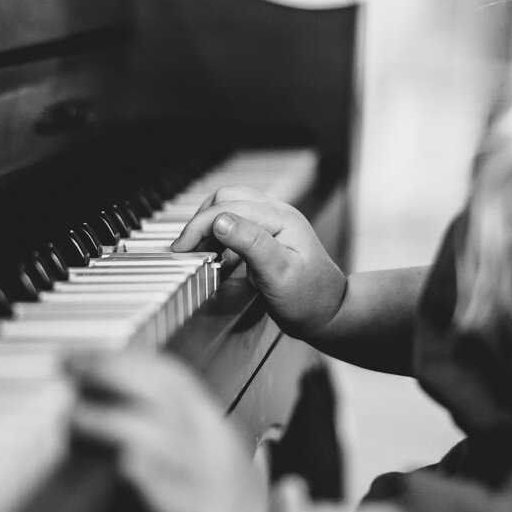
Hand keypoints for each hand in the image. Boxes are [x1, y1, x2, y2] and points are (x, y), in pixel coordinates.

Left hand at [66, 349, 268, 511]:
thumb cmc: (216, 511)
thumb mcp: (198, 456)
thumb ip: (160, 429)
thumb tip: (100, 405)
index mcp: (208, 424)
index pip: (168, 374)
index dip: (122, 358)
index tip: (81, 355)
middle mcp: (206, 443)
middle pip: (162, 389)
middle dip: (111, 370)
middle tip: (69, 368)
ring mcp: (200, 480)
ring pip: (160, 434)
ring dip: (111, 419)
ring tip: (75, 418)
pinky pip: (167, 492)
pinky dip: (146, 472)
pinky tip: (124, 461)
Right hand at [171, 187, 346, 341]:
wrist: (330, 313)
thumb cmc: (309, 299)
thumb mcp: (279, 274)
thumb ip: (251, 244)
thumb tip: (220, 221)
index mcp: (281, 218)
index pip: (229, 207)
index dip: (200, 225)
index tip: (182, 249)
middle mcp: (278, 214)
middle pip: (228, 198)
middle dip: (201, 220)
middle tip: (185, 249)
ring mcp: (275, 222)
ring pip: (231, 206)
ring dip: (210, 223)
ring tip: (196, 250)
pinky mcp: (270, 234)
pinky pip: (239, 221)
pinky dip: (220, 232)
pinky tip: (215, 252)